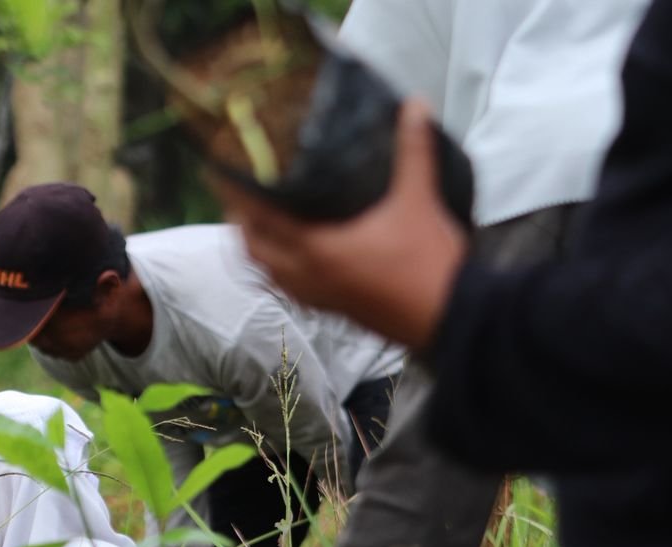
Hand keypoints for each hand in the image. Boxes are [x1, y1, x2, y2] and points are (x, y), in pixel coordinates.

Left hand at [220, 100, 469, 350]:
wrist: (450, 318)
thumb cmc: (428, 262)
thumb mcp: (419, 199)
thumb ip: (413, 149)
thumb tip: (413, 104)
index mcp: (317, 248)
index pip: (261, 218)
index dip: (237, 196)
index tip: (220, 176)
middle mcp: (308, 276)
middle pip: (255, 252)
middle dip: (240, 226)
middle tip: (237, 199)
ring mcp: (319, 297)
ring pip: (270, 275)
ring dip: (257, 251)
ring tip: (256, 227)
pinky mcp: (334, 311)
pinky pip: (290, 291)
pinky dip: (279, 273)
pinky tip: (291, 260)